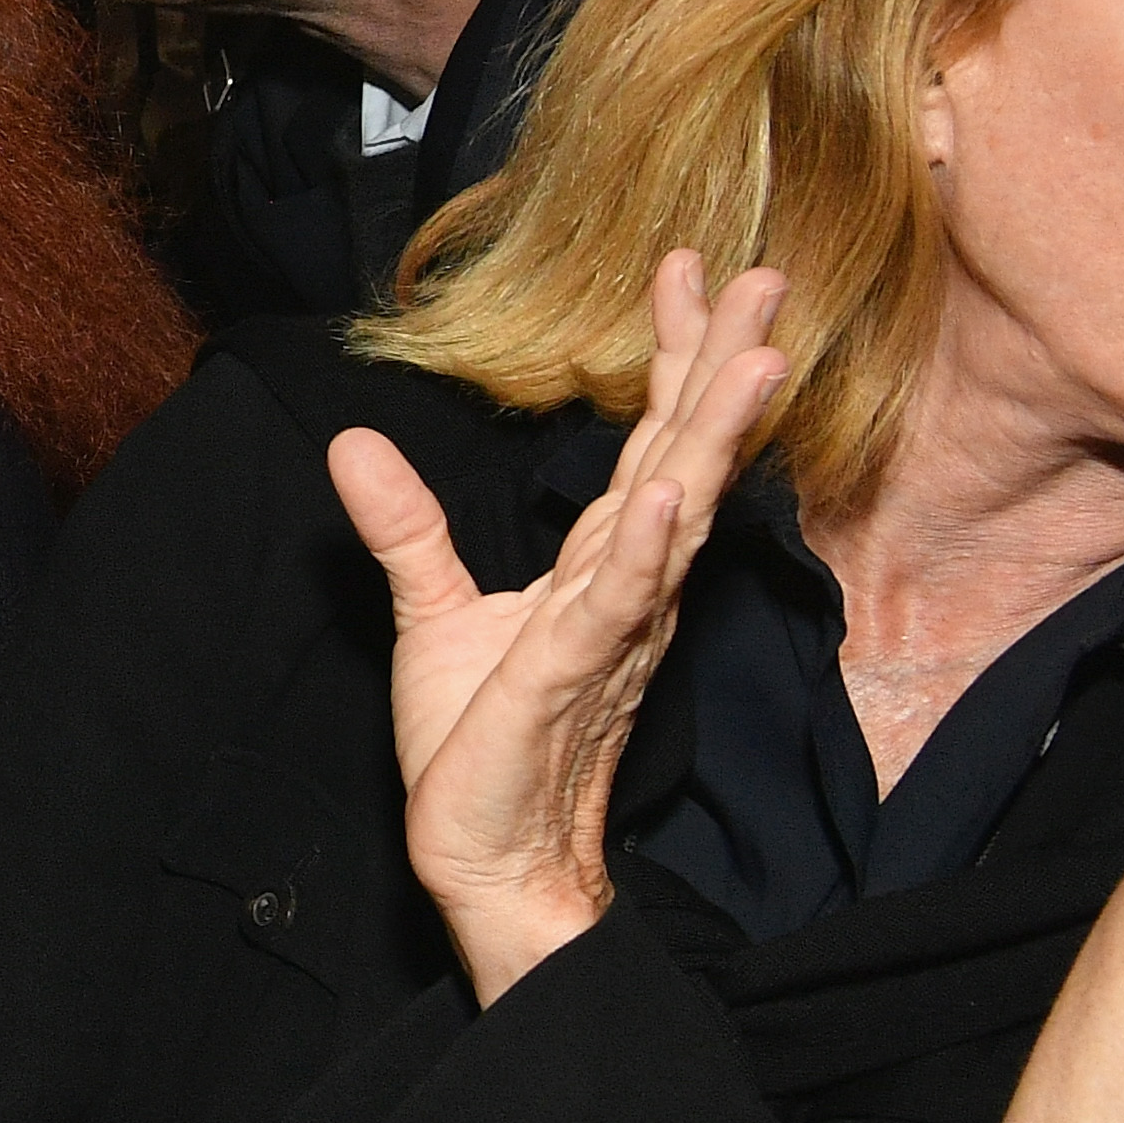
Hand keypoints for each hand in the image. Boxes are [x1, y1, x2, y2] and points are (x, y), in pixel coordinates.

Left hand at [341, 251, 787, 1003]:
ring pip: (675, 515)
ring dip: (710, 438)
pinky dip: (642, 550)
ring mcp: (607, 629)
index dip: (675, 358)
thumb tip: (352, 443)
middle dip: (724, 367)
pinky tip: (664, 498)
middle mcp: (625, 587)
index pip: (650, 442)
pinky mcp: (567, 675)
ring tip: (753, 360)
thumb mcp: (432, 609)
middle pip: (685, 457)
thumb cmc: (479, 741)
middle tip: (771, 277)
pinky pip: (615, 605)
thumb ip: (406, 526)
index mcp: (601, 565)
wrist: (485, 852)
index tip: (695, 270)